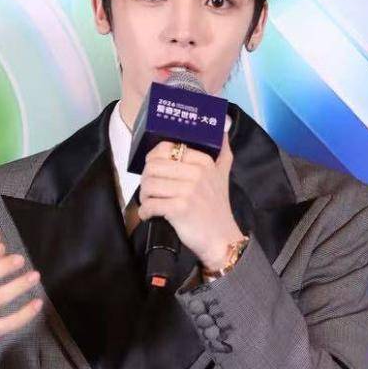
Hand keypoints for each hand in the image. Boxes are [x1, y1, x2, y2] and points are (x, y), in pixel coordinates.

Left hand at [137, 133, 245, 269]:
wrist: (222, 238)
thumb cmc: (217, 207)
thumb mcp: (223, 175)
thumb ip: (223, 152)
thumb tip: (223, 129)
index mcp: (204, 161)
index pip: (166, 149)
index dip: (153, 160)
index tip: (155, 173)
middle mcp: (197, 173)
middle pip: (152, 167)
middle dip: (146, 180)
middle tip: (150, 191)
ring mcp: (188, 190)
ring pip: (148, 185)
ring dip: (144, 196)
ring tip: (150, 202)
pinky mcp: (179, 208)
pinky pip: (149, 205)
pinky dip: (145, 212)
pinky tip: (149, 215)